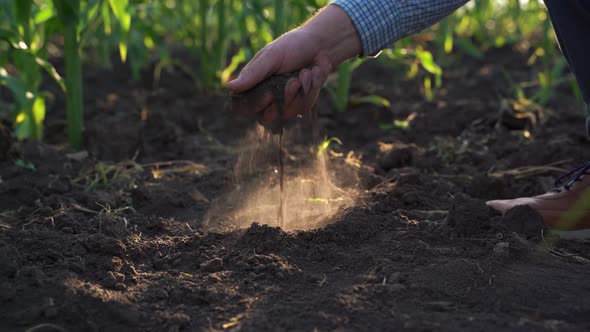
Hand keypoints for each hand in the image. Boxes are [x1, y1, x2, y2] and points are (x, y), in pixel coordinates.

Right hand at [226, 5, 361, 122]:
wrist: (321, 46)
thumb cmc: (292, 46)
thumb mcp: (271, 56)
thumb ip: (252, 74)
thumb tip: (229, 87)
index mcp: (255, 84)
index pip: (246, 108)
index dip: (258, 105)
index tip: (270, 94)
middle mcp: (268, 97)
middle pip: (268, 116)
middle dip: (285, 96)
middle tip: (293, 80)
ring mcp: (286, 102)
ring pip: (289, 112)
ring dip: (301, 90)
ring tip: (305, 72)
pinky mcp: (301, 103)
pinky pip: (304, 107)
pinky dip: (311, 89)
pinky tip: (313, 74)